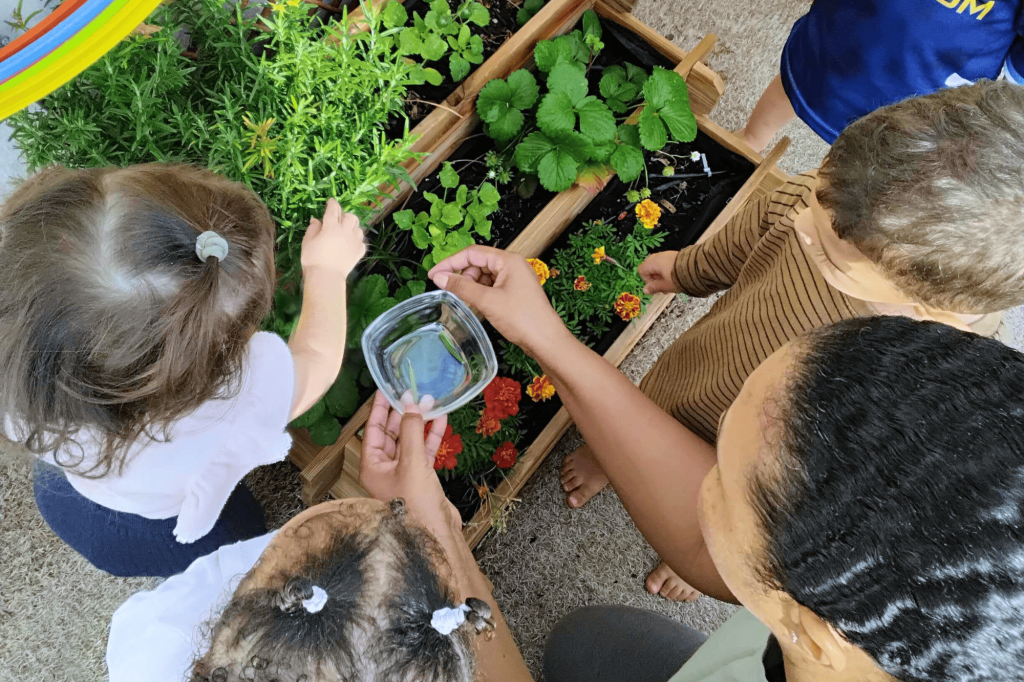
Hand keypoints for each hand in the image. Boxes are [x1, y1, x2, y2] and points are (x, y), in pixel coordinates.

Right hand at [301, 198, 365, 278]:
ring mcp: (354, 242)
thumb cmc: (313, 259)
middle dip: (345, 215)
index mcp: (331, 227)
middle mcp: (345, 232)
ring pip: (359, 228)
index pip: (333, 210)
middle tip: (338, 220)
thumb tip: (316, 220)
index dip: (332, 204)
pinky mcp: (359, 252)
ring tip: (345, 231)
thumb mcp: (307, 242)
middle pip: (351, 216)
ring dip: (352, 227)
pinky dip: (357, 240)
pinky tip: (351, 243)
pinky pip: (362, 241)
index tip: (331, 201)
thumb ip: (313, 229)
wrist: (326, 277)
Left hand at [360, 391, 458, 533]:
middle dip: (403, 413)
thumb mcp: (412, 462)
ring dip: (420, 423)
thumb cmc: (416, 505)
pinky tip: (441, 421)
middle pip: (391, 434)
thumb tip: (411, 404)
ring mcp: (404, 474)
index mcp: (372, 467)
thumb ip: (412, 430)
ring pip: (410, 441)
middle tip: (412, 392)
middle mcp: (385, 469)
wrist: (436, 536)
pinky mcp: (421, 479)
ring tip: (431, 402)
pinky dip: (432, 437)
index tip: (386, 389)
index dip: (380, 408)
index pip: (372, 430)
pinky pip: (424, 452)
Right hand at [428, 245, 567, 356]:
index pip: (472, 253)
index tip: (433, 274)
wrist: (546, 340)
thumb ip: (462, 287)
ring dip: (470, 285)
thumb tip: (440, 277)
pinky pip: (491, 286)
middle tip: (448, 290)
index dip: (450, 262)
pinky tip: (474, 303)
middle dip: (461, 275)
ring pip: (484, 276)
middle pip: (478, 263)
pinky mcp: (515, 293)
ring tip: (462, 299)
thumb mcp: (488, 301)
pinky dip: (480, 293)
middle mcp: (512, 266)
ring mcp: (514, 279)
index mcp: (508, 260)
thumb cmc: (523, 318)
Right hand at [638, 250, 681, 294]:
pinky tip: (675, 278)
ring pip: (658, 265)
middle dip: (654, 277)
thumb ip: (654, 287)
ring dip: (661, 275)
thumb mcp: (666, 285)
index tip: (654, 286)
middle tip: (661, 286)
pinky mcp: (674, 255)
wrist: (697, 267)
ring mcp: (666, 254)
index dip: (646, 280)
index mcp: (653, 263)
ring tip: (669, 284)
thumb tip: (645, 290)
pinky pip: (665, 262)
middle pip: (649, 266)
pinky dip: (667, 270)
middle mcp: (658, 256)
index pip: (641, 270)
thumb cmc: (679, 277)